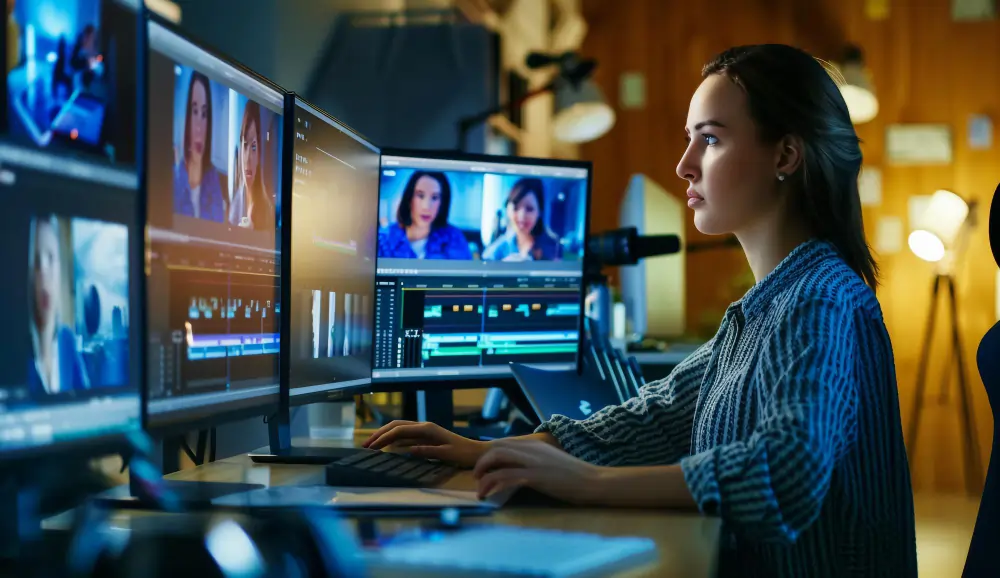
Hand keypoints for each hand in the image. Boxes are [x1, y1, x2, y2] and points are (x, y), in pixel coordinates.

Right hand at [362, 420, 486, 468]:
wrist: (476, 451)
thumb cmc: (463, 453)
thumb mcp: (446, 454)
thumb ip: (427, 451)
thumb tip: (407, 450)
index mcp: (427, 429)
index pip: (399, 431)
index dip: (383, 438)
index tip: (371, 448)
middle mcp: (424, 426)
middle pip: (396, 426)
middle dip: (379, 434)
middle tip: (365, 446)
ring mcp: (424, 430)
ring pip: (399, 428)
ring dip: (384, 435)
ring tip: (372, 445)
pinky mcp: (426, 436)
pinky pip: (406, 435)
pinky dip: (393, 438)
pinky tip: (387, 446)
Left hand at [473, 439, 605, 503]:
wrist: (592, 481)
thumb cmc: (575, 475)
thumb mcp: (551, 461)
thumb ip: (535, 460)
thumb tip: (520, 467)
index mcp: (534, 444)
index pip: (504, 443)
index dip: (489, 455)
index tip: (484, 468)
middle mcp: (531, 448)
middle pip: (496, 448)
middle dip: (482, 463)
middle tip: (478, 477)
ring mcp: (532, 461)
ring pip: (497, 458)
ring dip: (483, 472)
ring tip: (479, 488)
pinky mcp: (534, 476)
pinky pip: (505, 476)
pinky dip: (491, 484)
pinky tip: (487, 495)